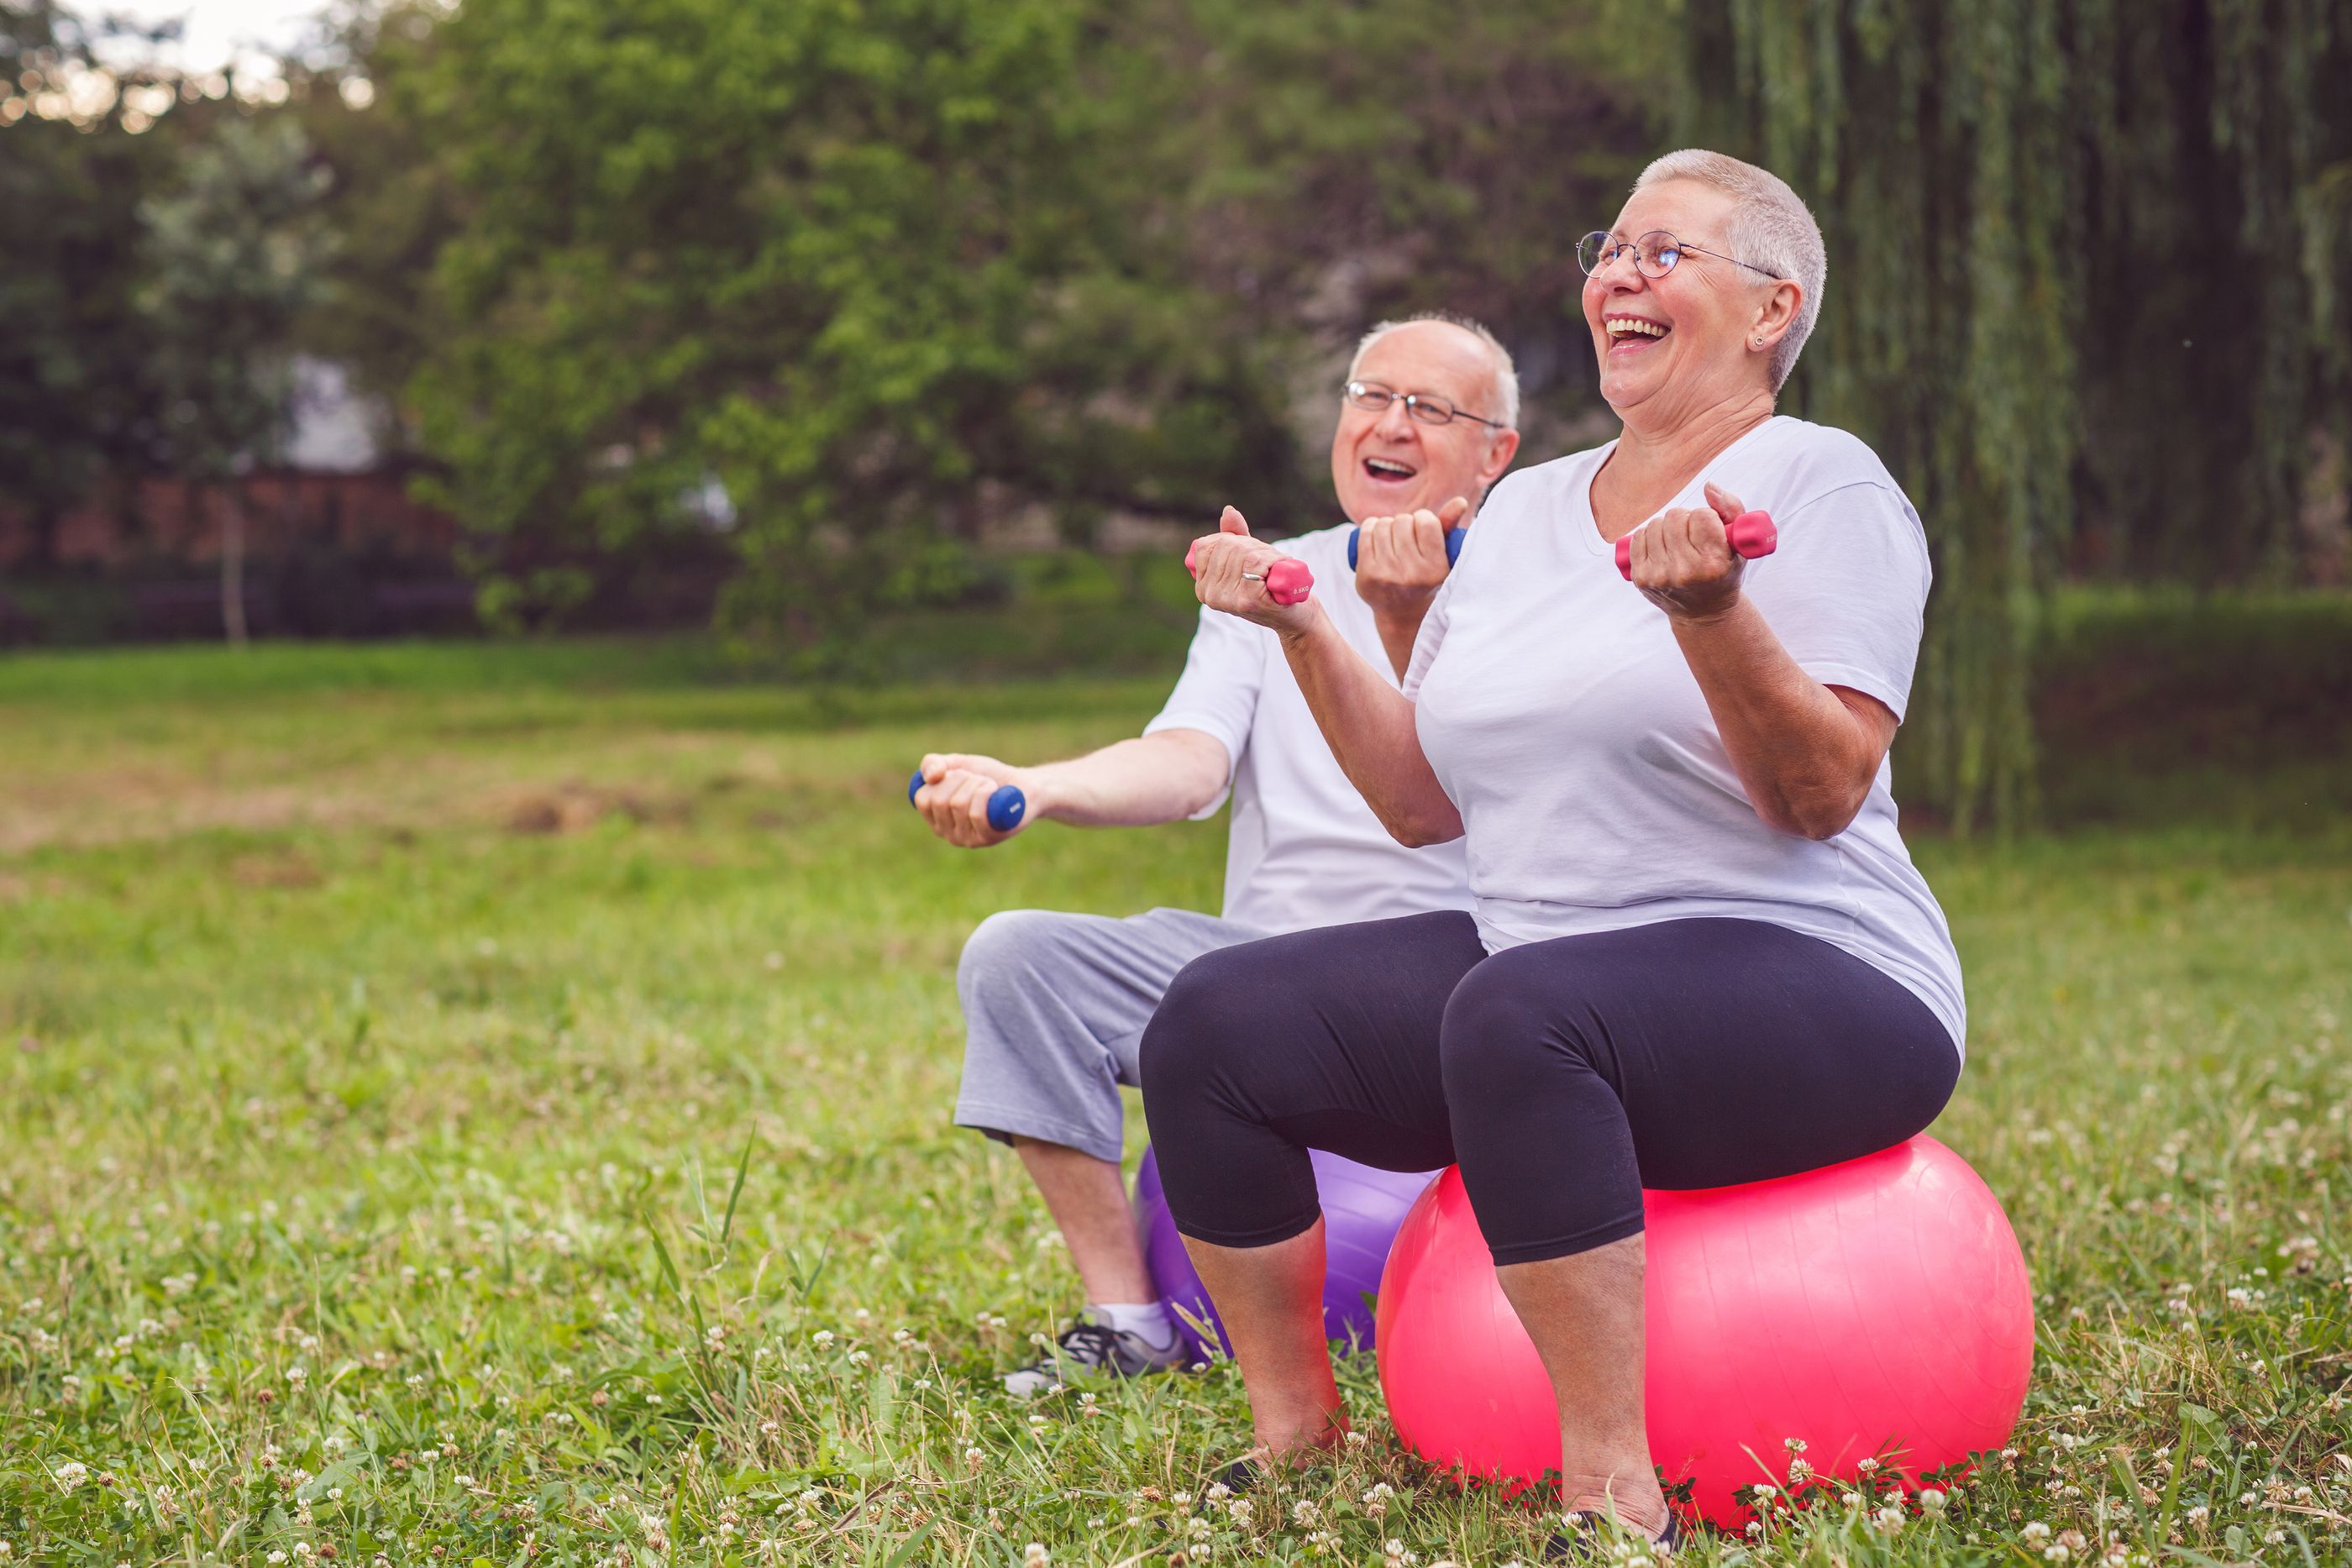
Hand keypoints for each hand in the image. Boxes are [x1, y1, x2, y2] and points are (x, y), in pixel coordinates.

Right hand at [912, 751, 1036, 847]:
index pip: (922, 798)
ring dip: (978, 784)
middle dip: (962, 779)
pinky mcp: (988, 838)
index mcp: (935, 817)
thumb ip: (934, 764)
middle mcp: (948, 833)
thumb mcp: (958, 764)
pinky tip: (996, 792)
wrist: (1025, 784)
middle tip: (979, 780)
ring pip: (959, 804)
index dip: (942, 779)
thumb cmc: (990, 776)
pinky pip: (977, 814)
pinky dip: (986, 794)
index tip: (960, 774)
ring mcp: (967, 838)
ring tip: (990, 786)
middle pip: (940, 801)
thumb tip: (930, 776)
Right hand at [1187, 506, 1316, 633]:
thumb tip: (1229, 511)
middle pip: (1227, 546)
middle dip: (1253, 546)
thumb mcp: (1248, 561)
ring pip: (1242, 551)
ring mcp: (1226, 599)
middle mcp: (1209, 595)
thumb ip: (1234, 536)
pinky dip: (1273, 559)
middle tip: (1269, 562)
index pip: (1206, 545)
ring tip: (1275, 569)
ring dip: (1266, 553)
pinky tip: (1279, 573)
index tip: (1251, 553)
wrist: (1295, 617)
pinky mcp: (1247, 600)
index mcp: (1203, 586)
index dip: (1232, 541)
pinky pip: (1255, 561)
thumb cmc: (1270, 587)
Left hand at [1354, 496, 1469, 615]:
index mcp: (1436, 568)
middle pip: (1403, 521)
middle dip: (1405, 523)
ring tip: (1392, 538)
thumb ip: (1450, 527)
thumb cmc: (1425, 577)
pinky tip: (1376, 534)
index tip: (1423, 528)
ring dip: (1387, 525)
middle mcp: (1412, 574)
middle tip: (1406, 537)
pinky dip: (1370, 527)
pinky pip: (1365, 533)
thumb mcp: (1443, 556)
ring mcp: (1387, 575)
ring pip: (1383, 524)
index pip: (1427, 522)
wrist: (1401, 613)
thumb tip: (1460, 501)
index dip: (1423, 518)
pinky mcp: (1366, 576)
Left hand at [1623, 481, 1751, 621]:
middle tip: (1692, 536)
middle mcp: (1685, 572)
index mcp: (1713, 564)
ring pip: (1655, 524)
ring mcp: (1659, 576)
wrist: (1703, 612)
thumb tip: (1709, 486)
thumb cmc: (1723, 572)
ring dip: (1666, 528)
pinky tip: (1662, 549)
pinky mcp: (1641, 577)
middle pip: (1675, 516)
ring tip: (1678, 544)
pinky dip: (1649, 537)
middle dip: (1685, 520)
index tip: (1709, 532)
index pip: (1702, 516)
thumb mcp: (1739, 544)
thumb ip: (1732, 509)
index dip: (1707, 518)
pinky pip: (1638, 537)